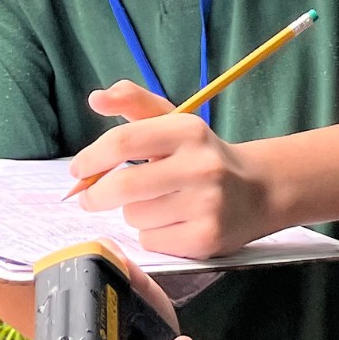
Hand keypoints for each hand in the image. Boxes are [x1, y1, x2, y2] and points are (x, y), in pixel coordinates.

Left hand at [70, 82, 276, 259]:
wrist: (260, 191)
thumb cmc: (203, 156)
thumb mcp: (175, 122)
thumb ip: (134, 103)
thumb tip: (96, 98)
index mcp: (189, 131)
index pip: (124, 141)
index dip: (92, 158)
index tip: (78, 170)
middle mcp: (201, 166)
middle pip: (123, 186)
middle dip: (96, 195)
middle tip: (89, 198)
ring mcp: (206, 205)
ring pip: (135, 216)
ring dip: (134, 213)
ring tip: (158, 205)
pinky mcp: (206, 238)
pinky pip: (151, 241)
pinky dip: (152, 235)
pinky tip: (173, 224)